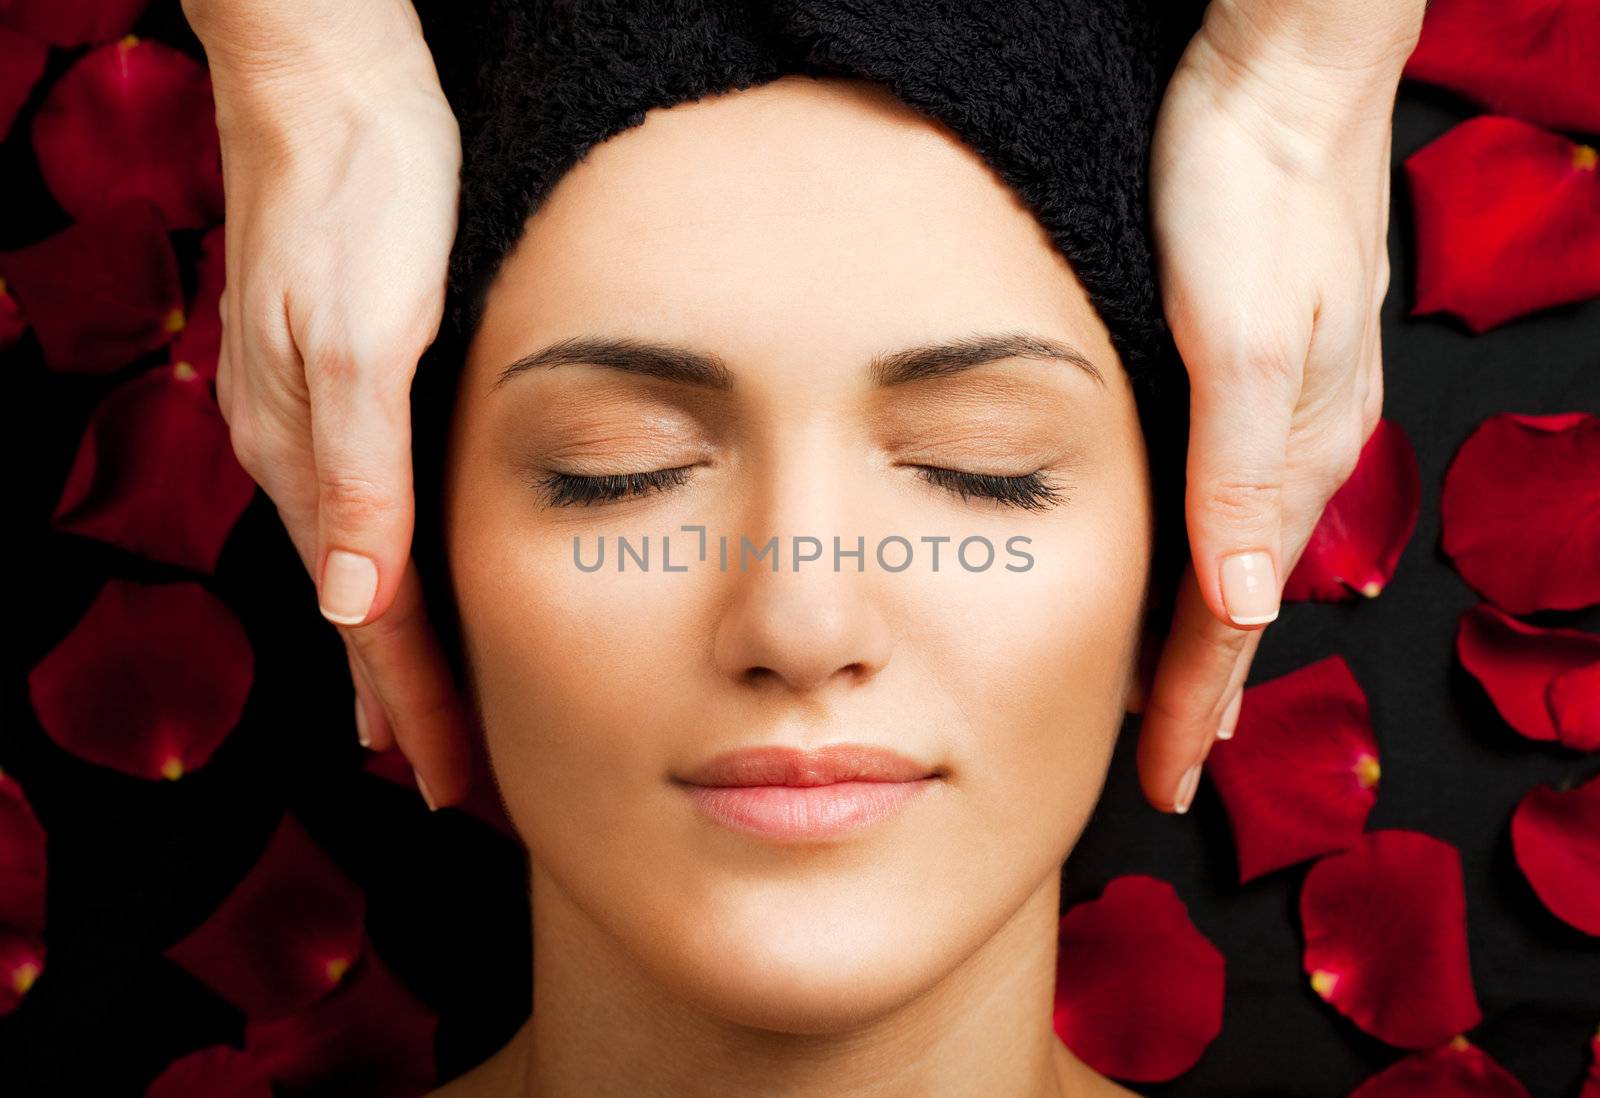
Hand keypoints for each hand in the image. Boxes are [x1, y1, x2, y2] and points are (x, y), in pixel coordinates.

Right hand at [186, 0, 472, 806]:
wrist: (329, 91)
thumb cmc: (358, 201)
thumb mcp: (358, 336)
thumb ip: (355, 475)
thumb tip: (351, 606)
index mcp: (310, 457)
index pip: (376, 619)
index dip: (416, 706)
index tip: (454, 783)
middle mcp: (303, 453)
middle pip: (364, 611)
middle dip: (403, 704)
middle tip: (448, 785)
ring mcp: (313, 420)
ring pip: (365, 569)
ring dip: (397, 652)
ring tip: (421, 723)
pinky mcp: (342, 383)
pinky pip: (370, 514)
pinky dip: (396, 576)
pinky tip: (405, 589)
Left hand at [1140, 0, 1419, 811]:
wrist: (1283, 79)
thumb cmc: (1255, 196)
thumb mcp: (1249, 339)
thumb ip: (1244, 476)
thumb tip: (1251, 607)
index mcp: (1295, 454)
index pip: (1235, 620)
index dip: (1195, 708)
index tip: (1164, 783)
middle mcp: (1298, 444)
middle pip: (1242, 602)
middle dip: (1204, 693)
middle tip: (1168, 767)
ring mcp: (1285, 406)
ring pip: (1237, 554)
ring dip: (1204, 632)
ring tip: (1173, 693)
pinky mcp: (1260, 364)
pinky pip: (1229, 498)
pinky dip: (1204, 557)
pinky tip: (1190, 562)